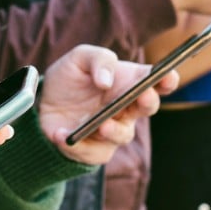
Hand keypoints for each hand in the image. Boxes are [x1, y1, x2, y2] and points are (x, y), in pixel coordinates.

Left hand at [36, 45, 176, 164]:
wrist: (43, 102)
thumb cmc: (71, 77)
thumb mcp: (81, 58)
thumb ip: (99, 60)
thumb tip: (106, 81)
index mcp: (130, 82)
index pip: (157, 81)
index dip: (167, 79)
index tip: (167, 75)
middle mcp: (127, 108)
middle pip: (147, 107)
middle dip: (147, 102)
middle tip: (143, 96)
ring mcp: (113, 130)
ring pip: (122, 134)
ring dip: (113, 131)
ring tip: (102, 125)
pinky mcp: (95, 149)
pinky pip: (90, 152)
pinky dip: (75, 145)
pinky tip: (61, 135)